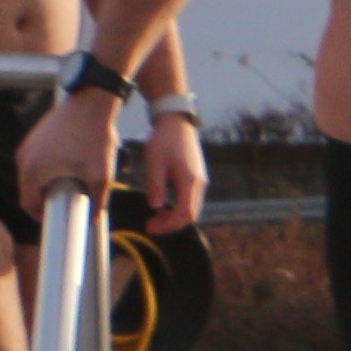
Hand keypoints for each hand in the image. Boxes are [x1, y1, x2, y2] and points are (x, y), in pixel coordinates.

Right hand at [15, 88, 122, 216]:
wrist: (91, 104)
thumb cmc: (94, 138)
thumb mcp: (101, 176)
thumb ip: (97, 202)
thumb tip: (94, 220)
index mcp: (32, 171)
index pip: (27, 205)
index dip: (41, 218)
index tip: (58, 221)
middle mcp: (23, 159)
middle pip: (28, 191)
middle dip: (46, 201)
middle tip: (67, 207)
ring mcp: (27, 146)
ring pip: (32, 176)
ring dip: (47, 185)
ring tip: (71, 188)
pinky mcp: (34, 138)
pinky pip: (36, 162)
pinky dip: (48, 171)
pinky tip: (68, 170)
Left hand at [140, 111, 207, 233]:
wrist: (177, 122)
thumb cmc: (164, 140)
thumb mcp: (154, 162)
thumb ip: (155, 185)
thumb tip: (155, 207)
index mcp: (189, 181)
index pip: (184, 214)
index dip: (168, 225)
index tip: (150, 227)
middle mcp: (199, 184)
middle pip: (190, 215)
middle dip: (171, 224)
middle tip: (150, 225)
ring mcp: (200, 181)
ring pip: (191, 208)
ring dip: (174, 216)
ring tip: (155, 217)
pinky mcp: (197, 178)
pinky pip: (190, 200)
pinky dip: (178, 207)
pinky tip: (164, 205)